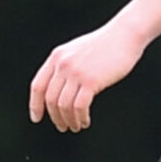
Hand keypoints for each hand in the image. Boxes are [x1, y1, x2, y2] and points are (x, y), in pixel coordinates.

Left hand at [29, 19, 145, 131]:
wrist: (125, 34)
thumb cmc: (105, 45)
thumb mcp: (77, 51)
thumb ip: (66, 66)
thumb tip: (59, 89)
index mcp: (56, 57)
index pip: (38, 86)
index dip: (35, 104)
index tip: (37, 118)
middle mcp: (63, 64)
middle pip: (50, 99)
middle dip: (55, 117)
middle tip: (62, 127)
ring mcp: (76, 72)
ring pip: (64, 105)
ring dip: (69, 120)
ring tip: (76, 126)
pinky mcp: (91, 80)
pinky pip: (79, 106)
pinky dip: (80, 117)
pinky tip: (85, 121)